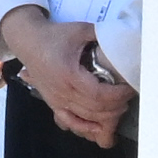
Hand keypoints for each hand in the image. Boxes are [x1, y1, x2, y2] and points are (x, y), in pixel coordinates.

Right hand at [14, 11, 127, 148]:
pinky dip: (84, 127)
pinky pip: (69, 121)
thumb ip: (102, 34)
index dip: (117, 95)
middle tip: (128, 97)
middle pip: (94, 109)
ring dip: (105, 116)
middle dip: (116, 106)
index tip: (129, 88)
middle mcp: (62, 91)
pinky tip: (97, 127)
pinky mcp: (52, 103)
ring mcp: (56, 100)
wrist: (28, 42)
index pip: (99, 94)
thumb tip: (122, 38)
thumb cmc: (53, 35)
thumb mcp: (80, 30)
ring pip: (85, 117)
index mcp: (69, 74)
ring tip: (119, 107)